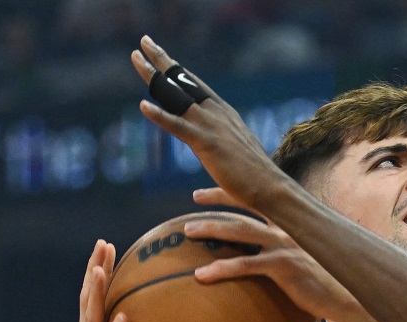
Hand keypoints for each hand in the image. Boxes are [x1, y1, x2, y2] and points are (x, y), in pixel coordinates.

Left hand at [131, 36, 279, 208]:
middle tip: (145, 41)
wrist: (271, 188)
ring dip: (154, 76)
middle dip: (163, 60)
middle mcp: (217, 114)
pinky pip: (178, 127)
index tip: (163, 57)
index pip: (197, 88)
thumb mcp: (233, 169)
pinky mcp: (207, 143)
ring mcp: (212, 127)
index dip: (179, 71)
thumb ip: (214, 179)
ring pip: (177, 96)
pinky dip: (160, 116)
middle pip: (184, 82)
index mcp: (225, 116)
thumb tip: (197, 195)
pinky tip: (143, 106)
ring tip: (135, 58)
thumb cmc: (256, 183)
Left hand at [187, 188, 355, 321]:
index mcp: (293, 224)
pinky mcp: (284, 266)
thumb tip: (264, 260)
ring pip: (241, 231)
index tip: (205, 192)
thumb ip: (287, 254)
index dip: (230, 192)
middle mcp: (288, 228)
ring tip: (186, 231)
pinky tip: (201, 276)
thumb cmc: (329, 284)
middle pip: (245, 207)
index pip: (258, 199)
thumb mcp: (309, 262)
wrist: (350, 298)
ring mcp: (286, 245)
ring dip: (212, 229)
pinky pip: (246, 265)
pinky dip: (222, 269)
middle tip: (192, 202)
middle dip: (217, 201)